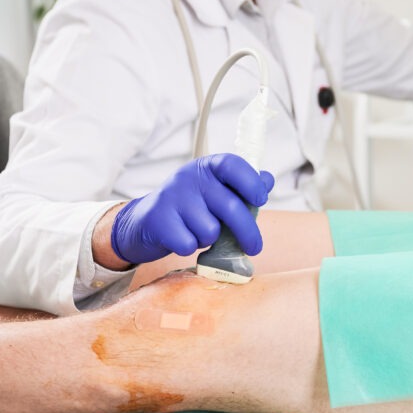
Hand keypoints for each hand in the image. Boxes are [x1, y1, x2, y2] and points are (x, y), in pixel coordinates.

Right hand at [110, 154, 274, 263]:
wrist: (144, 222)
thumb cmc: (188, 207)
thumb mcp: (214, 192)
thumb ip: (241, 187)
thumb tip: (267, 180)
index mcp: (206, 167)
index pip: (232, 165)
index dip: (251, 182)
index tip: (261, 199)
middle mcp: (188, 177)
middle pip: (230, 206)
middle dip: (247, 231)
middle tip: (255, 247)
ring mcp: (171, 197)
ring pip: (210, 230)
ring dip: (209, 239)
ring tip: (199, 232)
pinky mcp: (159, 221)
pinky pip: (189, 244)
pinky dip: (190, 247)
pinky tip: (182, 239)